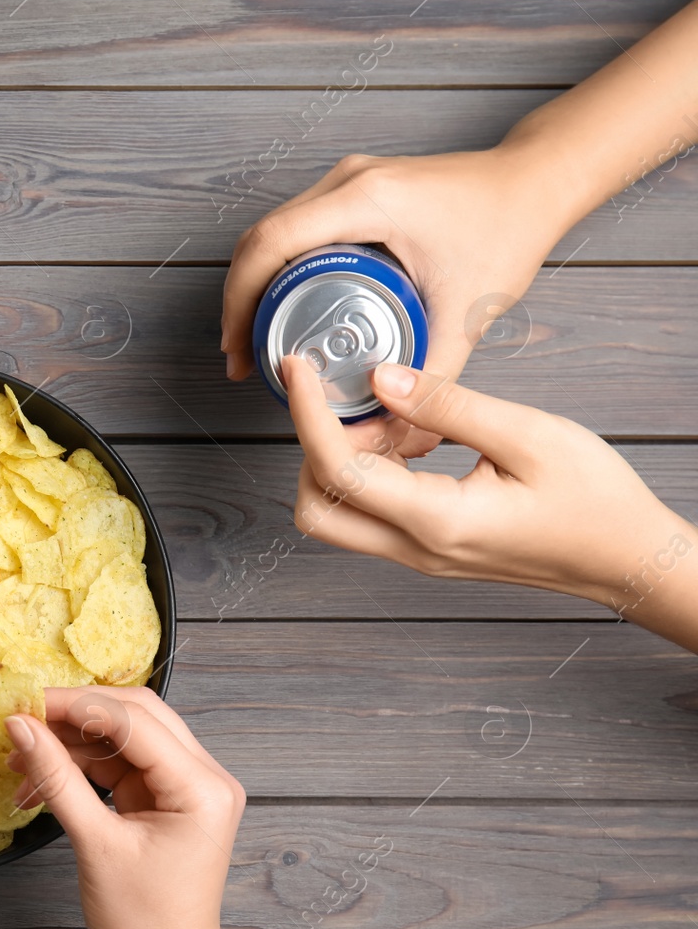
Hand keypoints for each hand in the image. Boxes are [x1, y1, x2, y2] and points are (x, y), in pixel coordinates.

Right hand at [4, 691, 340, 928]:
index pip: (133, 721)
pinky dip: (83, 765)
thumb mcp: (95, 844)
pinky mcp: (168, 799)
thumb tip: (20, 726)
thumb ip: (57, 778)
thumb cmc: (142, 924)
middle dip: (75, 714)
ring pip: (125, 736)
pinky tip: (42, 777)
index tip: (24, 704)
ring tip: (22, 759)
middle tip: (23, 720)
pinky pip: (122, 763)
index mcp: (202, 787)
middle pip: (135, 715)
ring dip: (73, 742)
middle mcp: (206, 777)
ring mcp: (188, 786)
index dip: (75, 706)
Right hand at [220, 147, 567, 455]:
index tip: (239, 349)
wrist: (536, 181)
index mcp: (367, 201)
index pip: (271, 245)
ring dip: (254, 284)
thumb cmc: (510, 228)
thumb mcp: (469, 311)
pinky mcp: (354, 188)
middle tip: (242, 357)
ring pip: (271, 232)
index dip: (240, 301)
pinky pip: (295, 227)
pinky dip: (278, 267)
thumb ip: (434, 376)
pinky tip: (285, 305)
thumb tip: (398, 427)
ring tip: (256, 338)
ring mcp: (347, 180)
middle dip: (239, 301)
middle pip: (259, 238)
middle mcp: (347, 181)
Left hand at [287, 355, 697, 647]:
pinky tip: (411, 438)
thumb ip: (447, 406)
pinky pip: (371, 513)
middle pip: (315, 507)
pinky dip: (370, 471)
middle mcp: (416, 549)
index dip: (308, 416)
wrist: (628, 558)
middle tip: (352, 402)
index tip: (298, 371)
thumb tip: (382, 379)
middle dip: (314, 448)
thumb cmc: (596, 501)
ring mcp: (419, 554)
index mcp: (437, 522)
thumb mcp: (529, 436)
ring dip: (344, 459)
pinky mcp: (427, 547)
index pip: (338, 472)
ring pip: (338, 512)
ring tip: (397, 417)